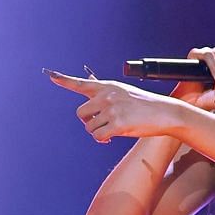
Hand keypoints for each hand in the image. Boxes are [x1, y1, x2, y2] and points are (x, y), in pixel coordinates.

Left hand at [46, 70, 185, 142]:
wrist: (165, 112)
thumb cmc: (144, 104)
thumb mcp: (123, 92)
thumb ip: (103, 92)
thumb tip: (88, 85)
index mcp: (107, 86)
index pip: (81, 83)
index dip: (63, 80)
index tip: (50, 75)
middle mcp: (107, 96)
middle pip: (81, 113)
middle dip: (88, 122)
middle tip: (101, 125)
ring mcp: (112, 109)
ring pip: (89, 128)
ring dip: (97, 133)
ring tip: (111, 130)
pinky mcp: (117, 124)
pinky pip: (98, 136)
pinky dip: (102, 140)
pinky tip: (111, 138)